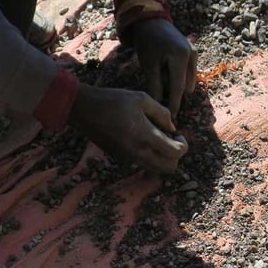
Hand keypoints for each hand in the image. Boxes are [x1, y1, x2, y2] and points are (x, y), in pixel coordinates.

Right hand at [69, 83, 187, 172]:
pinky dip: (150, 156)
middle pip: (169, 167)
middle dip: (176, 156)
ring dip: (163, 158)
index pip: (176, 153)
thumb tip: (172, 128)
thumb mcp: (142, 98)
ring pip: (156, 169)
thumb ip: (162, 113)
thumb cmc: (113, 100)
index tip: (178, 134)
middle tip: (171, 139)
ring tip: (158, 139)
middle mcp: (138, 152)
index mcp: (145, 136)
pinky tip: (143, 139)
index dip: (183, 145)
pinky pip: (143, 163)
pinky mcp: (121, 158)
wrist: (84, 110)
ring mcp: (128, 158)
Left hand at [130, 18, 196, 120]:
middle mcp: (192, 55)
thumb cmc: (147, 42)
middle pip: (184, 85)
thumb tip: (159, 106)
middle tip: (165, 109)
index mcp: (180, 56)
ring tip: (163, 90)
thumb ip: (155, 85)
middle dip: (175, 97)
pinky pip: (188, 74)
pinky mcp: (193, 55)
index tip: (171, 120)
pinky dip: (179, 80)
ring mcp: (194, 54)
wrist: (151, 21)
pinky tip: (167, 79)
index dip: (174, 104)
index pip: (178, 87)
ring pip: (187, 81)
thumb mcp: (148, 64)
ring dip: (176, 88)